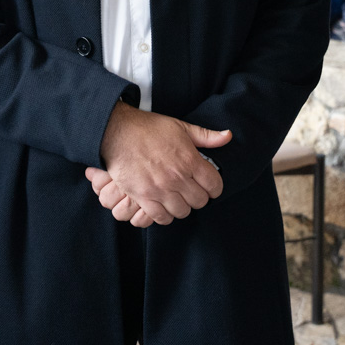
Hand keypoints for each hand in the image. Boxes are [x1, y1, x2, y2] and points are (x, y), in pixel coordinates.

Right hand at [93, 103, 230, 225]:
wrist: (116, 131)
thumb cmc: (148, 128)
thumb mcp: (180, 126)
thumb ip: (206, 136)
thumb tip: (228, 136)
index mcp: (190, 160)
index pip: (214, 185)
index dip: (214, 187)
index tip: (208, 186)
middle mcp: (177, 177)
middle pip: (200, 201)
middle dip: (198, 197)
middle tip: (191, 191)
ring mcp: (160, 189)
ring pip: (182, 212)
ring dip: (182, 206)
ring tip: (176, 198)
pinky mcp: (143, 197)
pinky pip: (161, 218)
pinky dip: (164, 215)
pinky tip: (162, 205)